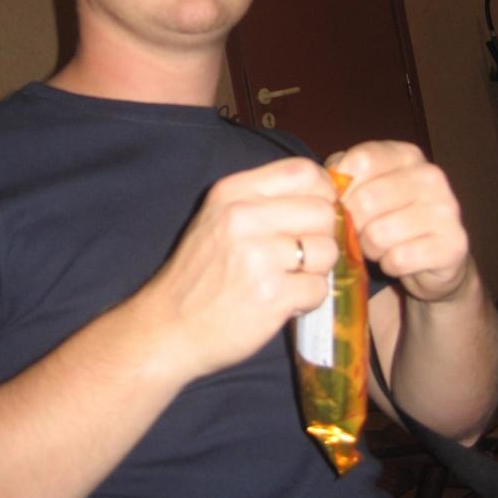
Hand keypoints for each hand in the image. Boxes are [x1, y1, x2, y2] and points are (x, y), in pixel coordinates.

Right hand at [142, 157, 338, 379]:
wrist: (168, 327)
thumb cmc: (201, 272)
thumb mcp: (218, 217)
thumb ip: (265, 200)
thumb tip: (329, 195)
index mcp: (232, 192)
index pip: (303, 171)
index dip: (322, 192)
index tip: (315, 214)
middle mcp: (243, 217)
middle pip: (323, 211)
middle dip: (322, 236)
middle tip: (301, 255)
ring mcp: (258, 257)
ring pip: (327, 251)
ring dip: (316, 270)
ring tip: (289, 279)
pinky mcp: (271, 295)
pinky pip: (319, 288)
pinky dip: (308, 299)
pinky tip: (283, 301)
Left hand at [325, 142, 469, 303]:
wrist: (432, 257)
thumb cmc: (387, 216)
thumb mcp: (362, 187)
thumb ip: (340, 176)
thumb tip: (326, 183)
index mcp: (406, 154)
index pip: (360, 162)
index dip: (342, 188)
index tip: (343, 202)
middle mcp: (430, 176)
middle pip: (365, 200)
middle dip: (353, 224)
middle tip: (360, 231)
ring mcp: (446, 209)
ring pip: (378, 234)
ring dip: (370, 248)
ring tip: (379, 245)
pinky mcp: (452, 244)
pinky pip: (398, 259)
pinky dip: (390, 265)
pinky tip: (398, 259)